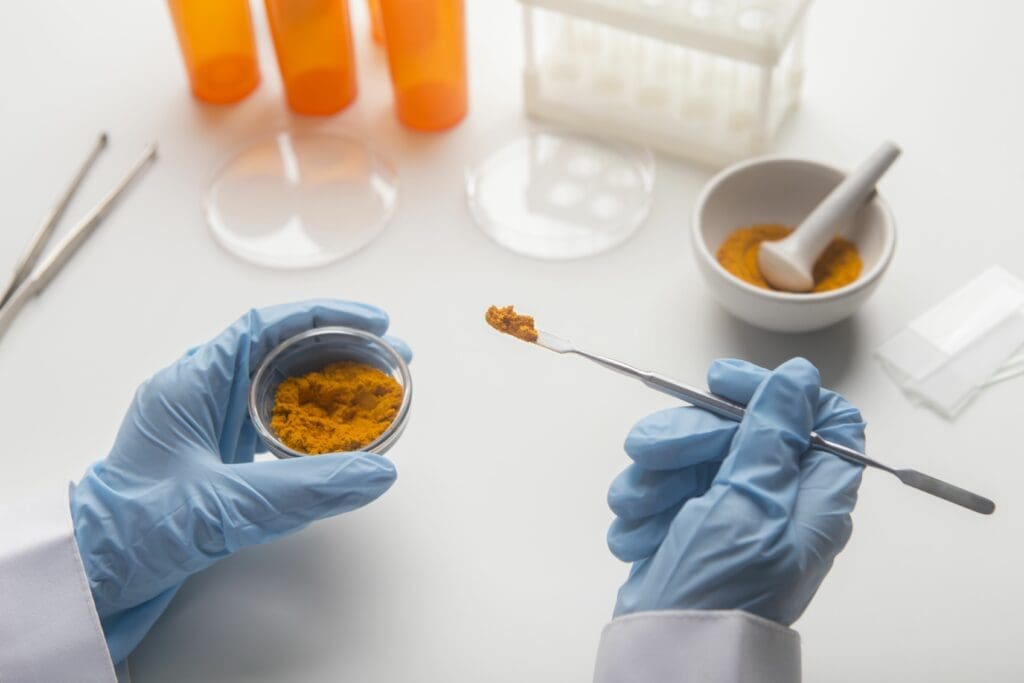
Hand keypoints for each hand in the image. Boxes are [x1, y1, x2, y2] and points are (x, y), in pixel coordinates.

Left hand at [70, 300, 411, 663]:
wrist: (90, 579)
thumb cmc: (133, 532)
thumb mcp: (224, 505)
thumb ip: (304, 488)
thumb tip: (376, 472)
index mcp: (192, 383)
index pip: (267, 326)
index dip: (325, 317)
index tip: (374, 322)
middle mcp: (200, 393)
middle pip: (282, 351)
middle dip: (341, 350)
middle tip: (391, 361)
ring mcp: (207, 424)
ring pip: (280, 386)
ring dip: (330, 386)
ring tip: (376, 394)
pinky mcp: (215, 456)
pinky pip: (272, 423)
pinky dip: (312, 423)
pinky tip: (338, 437)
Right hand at [607, 358, 863, 624]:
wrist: (668, 653)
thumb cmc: (721, 596)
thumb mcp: (748, 506)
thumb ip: (771, 438)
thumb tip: (798, 380)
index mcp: (811, 497)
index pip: (818, 418)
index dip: (771, 392)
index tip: (721, 384)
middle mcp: (776, 499)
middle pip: (738, 430)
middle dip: (687, 437)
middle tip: (648, 452)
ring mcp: (732, 511)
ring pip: (694, 454)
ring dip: (655, 476)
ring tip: (637, 509)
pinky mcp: (690, 523)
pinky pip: (665, 485)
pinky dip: (645, 502)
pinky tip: (637, 531)